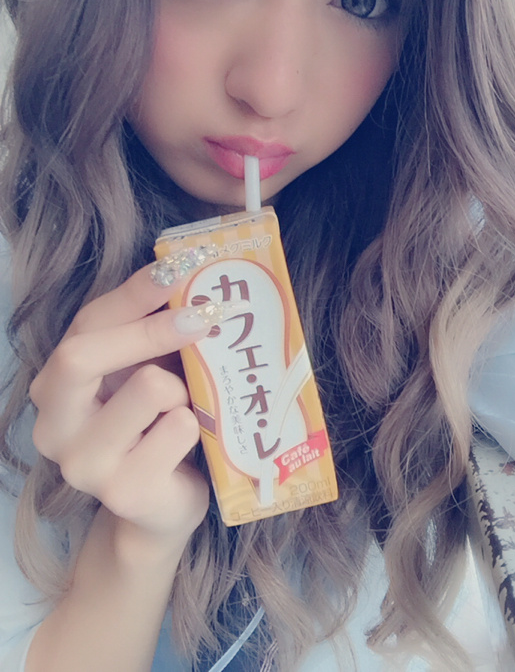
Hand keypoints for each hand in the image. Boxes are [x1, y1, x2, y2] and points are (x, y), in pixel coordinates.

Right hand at [30, 264, 210, 552]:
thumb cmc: (153, 425)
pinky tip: (188, 440)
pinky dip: (196, 424)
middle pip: (81, 355)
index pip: (86, 323)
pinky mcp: (124, 491)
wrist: (158, 506)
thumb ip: (148, 327)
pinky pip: (180, 428)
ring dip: (183, 388)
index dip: (134, 292)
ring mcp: (83, 464)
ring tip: (185, 404)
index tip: (179, 267)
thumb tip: (183, 270)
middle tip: (203, 315)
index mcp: (53, 385)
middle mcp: (53, 426)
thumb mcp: (141, 369)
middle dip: (150, 329)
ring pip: (148, 388)